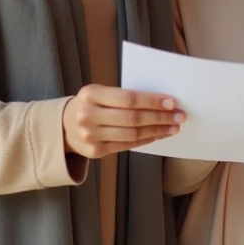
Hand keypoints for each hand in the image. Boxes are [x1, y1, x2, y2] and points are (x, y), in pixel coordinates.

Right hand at [62, 84, 184, 159]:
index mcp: (91, 94)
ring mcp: (90, 136)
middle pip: (132, 118)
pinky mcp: (95, 152)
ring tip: (173, 127)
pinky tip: (158, 134)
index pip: (128, 98)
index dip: (152, 101)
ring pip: (132, 134)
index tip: (172, 102)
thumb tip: (161, 100)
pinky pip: (127, 145)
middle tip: (180, 116)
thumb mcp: (100, 92)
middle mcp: (88, 115)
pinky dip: (146, 139)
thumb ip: (124, 96)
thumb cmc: (91, 104)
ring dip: (157, 130)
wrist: (63, 126)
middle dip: (160, 117)